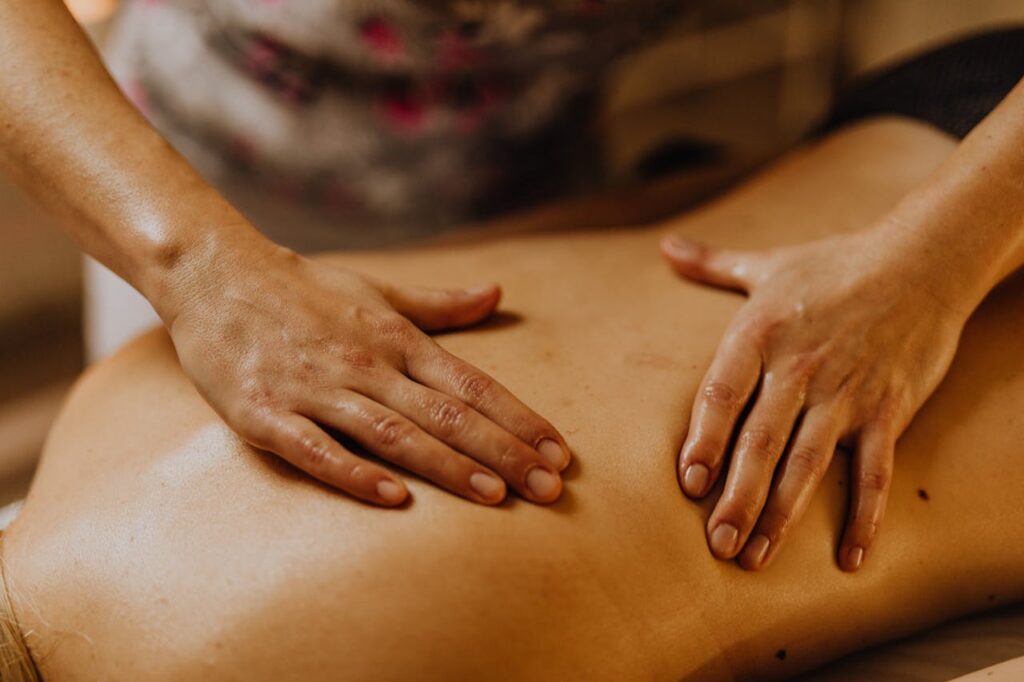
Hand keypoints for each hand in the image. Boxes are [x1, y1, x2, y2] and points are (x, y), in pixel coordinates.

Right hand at [160, 235, 569, 506]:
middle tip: (550, 488)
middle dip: (503, 451)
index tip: (560, 452)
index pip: (472, 383)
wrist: (214, 273)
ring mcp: (315, 389)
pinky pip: (316, 449)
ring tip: (497, 496)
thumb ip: (440, 304)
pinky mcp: (265, 413)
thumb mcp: (378, 290)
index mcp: (396, 338)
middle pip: (446, 413)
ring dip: (447, 465)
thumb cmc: (304, 289)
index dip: (519, 419)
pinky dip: (354, 473)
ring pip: (393, 433)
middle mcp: (365, 363)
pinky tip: (393, 499)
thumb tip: (496, 293)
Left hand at [662, 226, 970, 570]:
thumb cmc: (834, 264)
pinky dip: (865, 516)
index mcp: (761, 333)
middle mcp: (800, 366)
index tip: (689, 482)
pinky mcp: (889, 409)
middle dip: (737, 496)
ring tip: (756, 556)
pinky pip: (876, 471)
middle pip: (762, 440)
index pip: (721, 393)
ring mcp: (847, 391)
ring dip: (782, 513)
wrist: (922, 259)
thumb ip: (711, 264)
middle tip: (717, 544)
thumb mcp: (767, 263)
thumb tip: (665, 248)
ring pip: (810, 462)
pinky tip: (850, 557)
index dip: (703, 439)